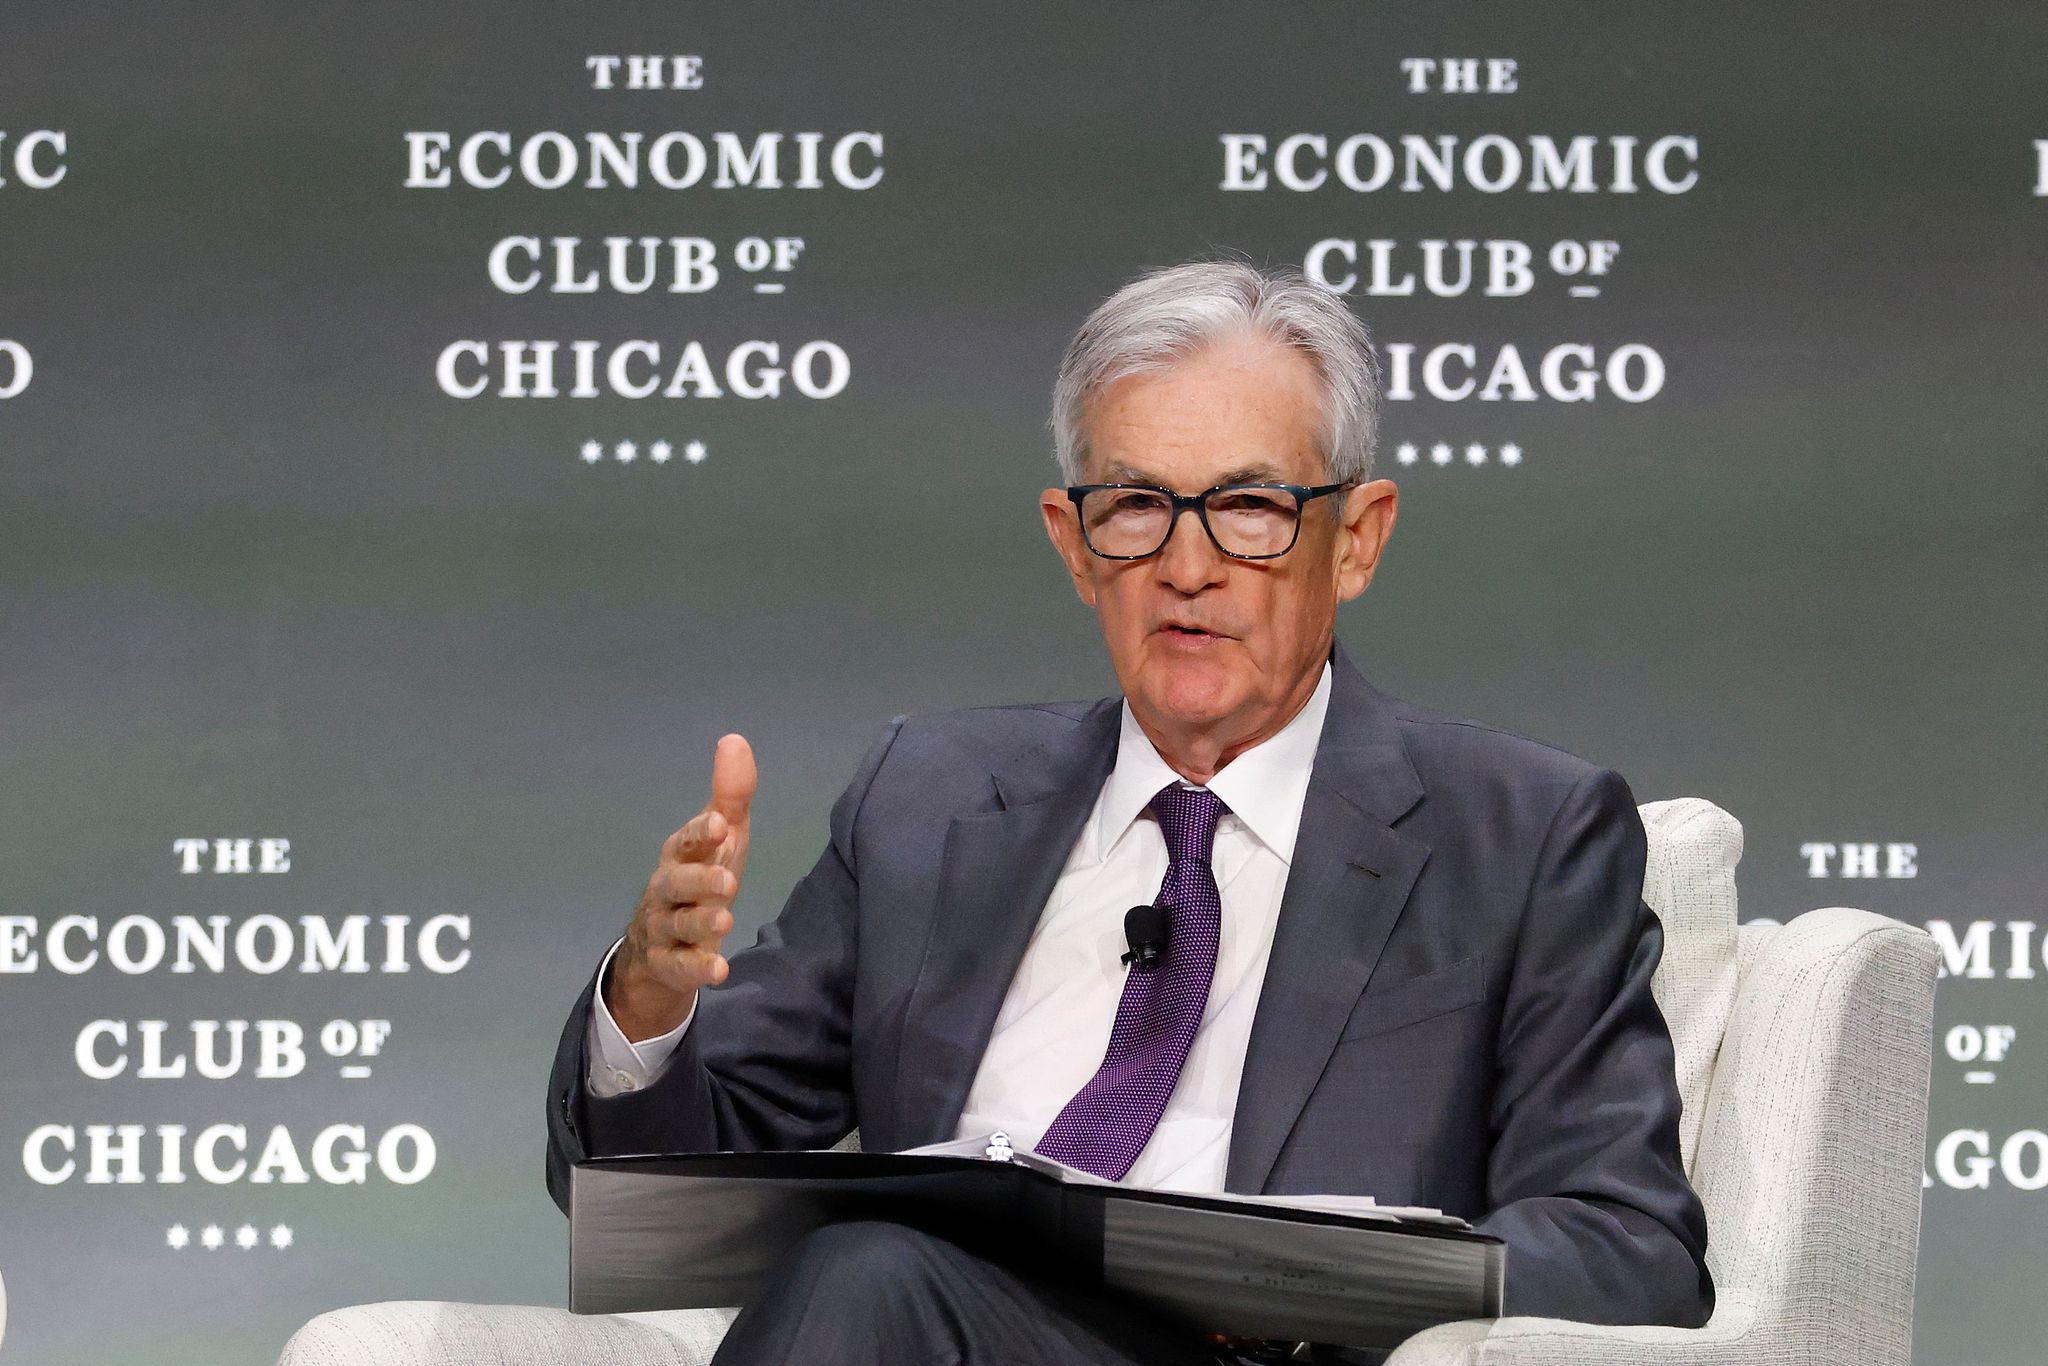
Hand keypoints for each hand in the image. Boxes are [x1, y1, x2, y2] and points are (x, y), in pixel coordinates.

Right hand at [606, 734, 755, 1039]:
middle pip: (673, 884)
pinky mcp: (668, 965)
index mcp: (680, 856)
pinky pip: (679, 968)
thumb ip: (730, 796)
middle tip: (727, 881)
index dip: (699, 834)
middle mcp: (666, 890)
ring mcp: (664, 929)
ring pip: (675, 926)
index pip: (684, 842)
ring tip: (726, 919)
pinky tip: (719, 969)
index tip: (718, 824)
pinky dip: (697, 969)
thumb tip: (735, 740)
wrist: (662, 947)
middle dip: (697, 881)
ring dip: (699, 922)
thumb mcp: (720, 840)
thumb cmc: (700, 880)